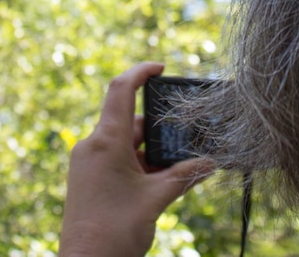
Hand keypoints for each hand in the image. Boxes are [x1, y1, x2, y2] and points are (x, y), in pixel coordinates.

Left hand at [59, 62, 213, 256]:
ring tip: (179, 166)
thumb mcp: (157, 199)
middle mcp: (92, 147)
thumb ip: (184, 176)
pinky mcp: (89, 180)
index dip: (141, 72)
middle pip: (130, 122)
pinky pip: (118, 161)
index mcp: (104, 142)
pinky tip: (162, 181)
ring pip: (126, 144)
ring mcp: (89, 164)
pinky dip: (140, 164)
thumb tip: (210, 162)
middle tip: (186, 137)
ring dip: (151, 151)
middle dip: (159, 129)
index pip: (121, 90)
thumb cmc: (114, 231)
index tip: (160, 66)